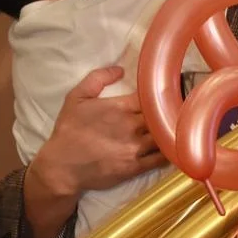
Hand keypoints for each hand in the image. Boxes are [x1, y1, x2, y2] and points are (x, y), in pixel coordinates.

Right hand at [32, 65, 166, 200]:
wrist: (61, 167)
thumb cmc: (68, 131)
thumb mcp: (76, 98)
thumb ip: (97, 78)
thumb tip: (120, 70)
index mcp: (119, 107)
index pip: (151, 96)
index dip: (159, 95)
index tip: (163, 95)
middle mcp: (131, 126)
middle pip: (161, 116)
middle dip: (167, 112)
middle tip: (174, 111)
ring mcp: (134, 148)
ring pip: (164, 136)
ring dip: (169, 131)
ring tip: (176, 128)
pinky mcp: (135, 167)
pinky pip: (160, 159)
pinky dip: (169, 152)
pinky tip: (172, 147)